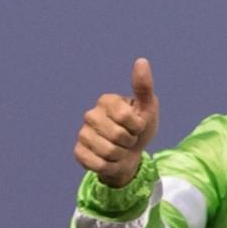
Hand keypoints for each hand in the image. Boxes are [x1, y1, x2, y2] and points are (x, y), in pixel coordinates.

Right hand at [74, 58, 159, 187]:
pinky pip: (97, 164)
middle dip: (130, 142)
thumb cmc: (140, 130)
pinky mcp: (79, 152)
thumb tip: (141, 61)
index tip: (138, 125)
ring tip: (120, 150)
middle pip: (117, 135)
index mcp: (106, 101)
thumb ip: (143, 87)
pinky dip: (110, 167)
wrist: (131, 156)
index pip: (126, 117)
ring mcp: (83, 134)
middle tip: (129, 140)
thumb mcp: (147, 108)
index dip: (138, 126)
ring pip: (108, 151)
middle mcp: (91, 115)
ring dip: (121, 156)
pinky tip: (109, 161)